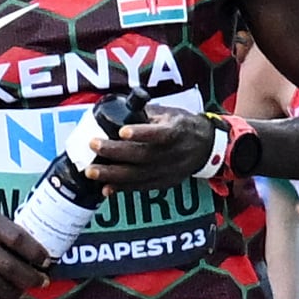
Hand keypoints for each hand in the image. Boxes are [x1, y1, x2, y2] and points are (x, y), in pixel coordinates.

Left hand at [93, 106, 220, 189]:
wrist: (206, 147)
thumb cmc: (183, 127)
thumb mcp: (169, 113)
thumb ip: (145, 114)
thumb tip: (118, 110)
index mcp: (177, 131)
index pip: (160, 134)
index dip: (141, 133)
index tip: (122, 131)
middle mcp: (174, 153)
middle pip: (143, 155)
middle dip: (115, 152)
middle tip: (94, 145)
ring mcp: (169, 171)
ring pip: (139, 175)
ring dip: (113, 174)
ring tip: (92, 171)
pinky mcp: (164, 182)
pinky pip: (142, 187)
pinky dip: (123, 188)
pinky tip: (106, 188)